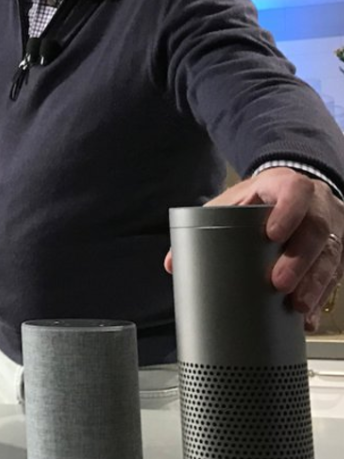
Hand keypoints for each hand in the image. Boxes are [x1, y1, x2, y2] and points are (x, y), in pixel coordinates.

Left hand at [164, 168, 343, 330]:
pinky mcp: (337, 252)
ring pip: (331, 256)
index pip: (294, 192)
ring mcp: (332, 229)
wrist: (291, 190)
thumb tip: (172, 263)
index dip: (287, 212)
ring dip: (314, 284)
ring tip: (297, 305)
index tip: (272, 234)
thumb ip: (205, 225)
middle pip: (316, 231)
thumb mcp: (233, 202)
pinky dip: (321, 298)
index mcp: (287, 186)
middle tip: (279, 282)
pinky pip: (335, 276)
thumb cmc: (260, 198)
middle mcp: (316, 206)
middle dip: (299, 260)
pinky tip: (308, 315)